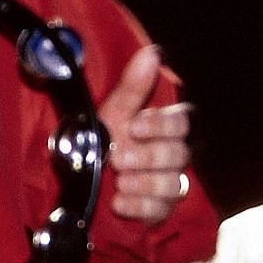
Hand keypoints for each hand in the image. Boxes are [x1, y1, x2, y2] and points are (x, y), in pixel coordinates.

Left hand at [98, 45, 194, 222]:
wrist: (79, 178)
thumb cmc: (102, 139)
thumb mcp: (113, 111)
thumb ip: (134, 86)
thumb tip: (152, 53)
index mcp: (164, 128)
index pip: (183, 123)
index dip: (163, 126)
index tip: (135, 126)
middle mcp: (171, 155)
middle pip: (179, 155)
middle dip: (148, 156)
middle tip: (119, 158)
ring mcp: (167, 183)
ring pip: (173, 184)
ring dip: (144, 182)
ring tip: (118, 181)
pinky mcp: (158, 209)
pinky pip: (160, 210)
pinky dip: (139, 206)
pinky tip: (119, 202)